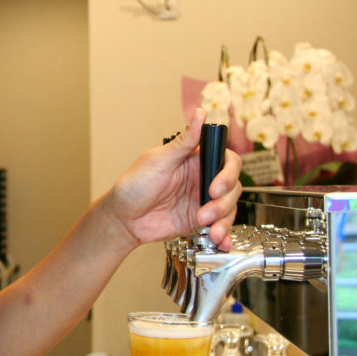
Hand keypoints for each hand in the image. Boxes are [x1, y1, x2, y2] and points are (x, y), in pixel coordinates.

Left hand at [107, 108, 241, 250]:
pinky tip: (221, 242)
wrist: (123, 219)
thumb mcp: (159, 161)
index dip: (228, 174)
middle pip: (233, 187)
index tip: (214, 187)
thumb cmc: (134, 185)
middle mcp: (201, 180)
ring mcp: (202, 201)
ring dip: (223, 220)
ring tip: (206, 227)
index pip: (226, 161)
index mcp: (194, 161)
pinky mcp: (199, 221)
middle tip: (204, 212)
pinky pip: (220, 226)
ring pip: (229, 208)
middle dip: (223, 202)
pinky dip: (224, 235)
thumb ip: (184, 141)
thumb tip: (200, 114)